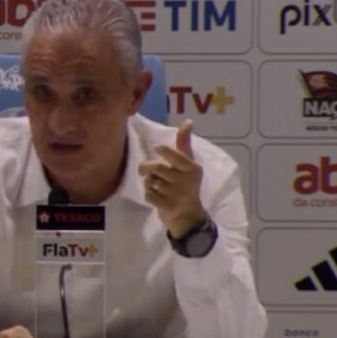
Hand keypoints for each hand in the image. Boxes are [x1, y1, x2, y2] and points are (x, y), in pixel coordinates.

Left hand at [139, 119, 206, 237]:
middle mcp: (186, 181)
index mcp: (192, 168)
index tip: (157, 149)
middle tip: (144, 170)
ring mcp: (177, 195)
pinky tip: (154, 196)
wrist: (189, 216)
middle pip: (157, 168)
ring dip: (147, 182)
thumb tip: (188, 121)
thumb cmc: (186, 185)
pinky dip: (148, 195)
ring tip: (153, 184)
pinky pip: (148, 195)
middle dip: (146, 167)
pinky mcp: (168, 207)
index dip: (164, 151)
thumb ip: (184, 144)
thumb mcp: (188, 164)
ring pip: (150, 182)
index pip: (175, 155)